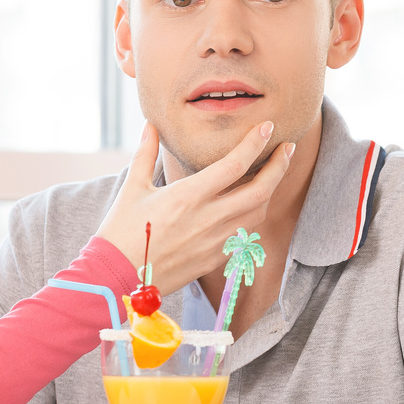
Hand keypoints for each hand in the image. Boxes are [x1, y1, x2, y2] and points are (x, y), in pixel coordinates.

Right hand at [95, 120, 292, 294]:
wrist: (117, 278)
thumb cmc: (120, 232)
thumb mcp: (132, 188)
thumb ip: (145, 154)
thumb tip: (150, 125)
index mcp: (188, 196)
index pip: (235, 165)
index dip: (255, 143)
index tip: (267, 127)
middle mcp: (208, 219)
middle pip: (260, 191)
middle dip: (279, 167)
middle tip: (287, 149)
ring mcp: (215, 242)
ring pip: (257, 213)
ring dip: (269, 191)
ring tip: (272, 173)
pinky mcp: (215, 259)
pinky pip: (243, 233)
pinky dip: (252, 214)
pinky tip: (250, 203)